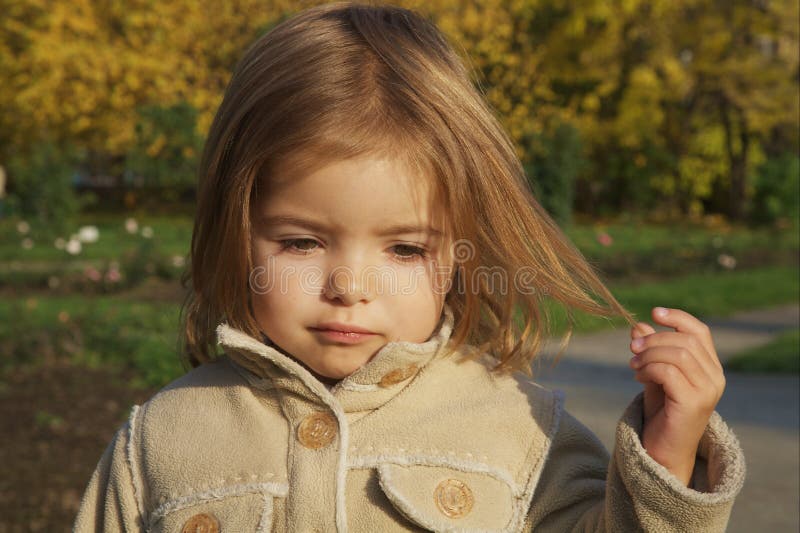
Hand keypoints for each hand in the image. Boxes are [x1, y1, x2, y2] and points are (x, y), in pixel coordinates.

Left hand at [628, 307, 725, 486]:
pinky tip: (638, 377)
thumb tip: (638, 324)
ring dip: (648, 354)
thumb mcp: (653, 375)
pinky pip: (668, 372)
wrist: (662, 451)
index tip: (654, 312)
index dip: (677, 317)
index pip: (700, 331)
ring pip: (677, 353)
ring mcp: (707, 391)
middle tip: (632, 349)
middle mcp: (715, 378)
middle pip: (685, 340)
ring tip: (633, 365)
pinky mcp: (693, 403)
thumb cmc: (661, 414)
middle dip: (653, 339)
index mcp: (710, 368)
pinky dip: (649, 369)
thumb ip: (649, 352)